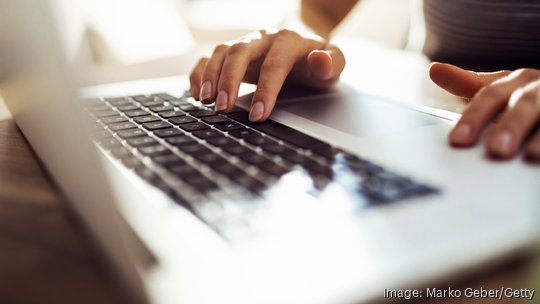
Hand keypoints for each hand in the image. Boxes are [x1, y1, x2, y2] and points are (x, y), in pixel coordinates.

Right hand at [189, 28, 344, 121]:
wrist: (305, 46)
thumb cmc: (318, 61)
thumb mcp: (335, 63)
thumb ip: (333, 62)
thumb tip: (320, 61)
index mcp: (289, 40)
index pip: (274, 64)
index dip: (266, 90)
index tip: (259, 115)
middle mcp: (263, 38)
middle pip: (240, 52)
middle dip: (229, 81)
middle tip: (223, 108)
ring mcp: (245, 43)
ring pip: (221, 52)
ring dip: (210, 76)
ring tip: (206, 101)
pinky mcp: (233, 53)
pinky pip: (209, 57)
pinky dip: (199, 72)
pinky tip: (196, 93)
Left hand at [430, 63, 539, 161]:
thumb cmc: (531, 95)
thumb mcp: (503, 88)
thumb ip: (469, 83)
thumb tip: (434, 70)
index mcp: (518, 81)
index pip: (491, 95)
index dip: (475, 117)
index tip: (458, 141)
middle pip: (523, 103)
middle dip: (510, 125)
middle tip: (496, 151)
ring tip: (530, 155)